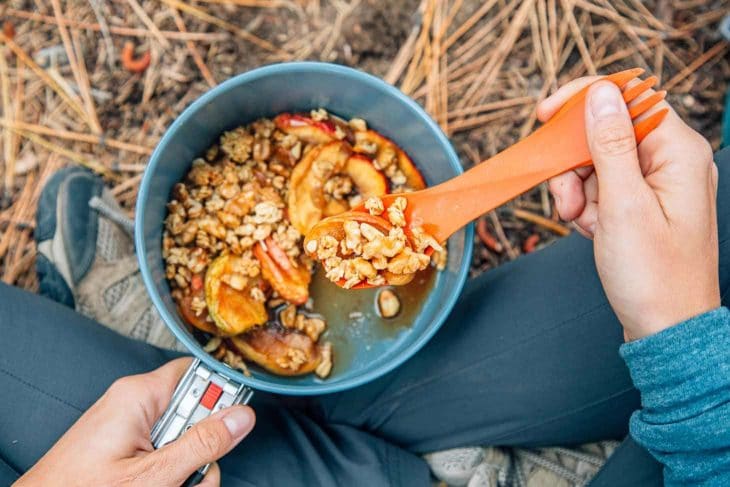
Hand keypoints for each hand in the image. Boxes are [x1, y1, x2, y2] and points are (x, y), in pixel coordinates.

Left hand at [15, 358, 254, 486]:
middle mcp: (135, 405)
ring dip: (187, 471)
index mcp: (139, 395)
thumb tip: (242, 416)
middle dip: (201, 449)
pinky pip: (164, 453)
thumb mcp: (153, 474)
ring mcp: (130, 428)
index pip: (198, 372)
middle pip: (195, 415)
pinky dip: (169, 475)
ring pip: (184, 441)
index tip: (235, 420)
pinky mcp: (126, 448)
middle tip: (187, 476)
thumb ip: (202, 444)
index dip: (222, 393)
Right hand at [540, 77, 719, 340]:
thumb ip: (610, 144)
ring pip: (598, 162)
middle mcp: (671, 161)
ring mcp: (658, 183)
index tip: (544, 114)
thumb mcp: (623, 205)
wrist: (666, 328)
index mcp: (678, 152)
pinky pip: (603, 187)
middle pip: (606, 133)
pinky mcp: (644, 204)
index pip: (628, 98)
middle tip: (566, 201)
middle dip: (575, 164)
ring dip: (578, 190)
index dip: (582, 101)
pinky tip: (591, 230)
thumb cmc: (654, 275)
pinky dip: (588, 205)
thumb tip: (601, 94)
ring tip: (582, 223)